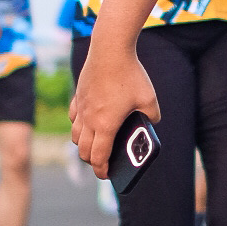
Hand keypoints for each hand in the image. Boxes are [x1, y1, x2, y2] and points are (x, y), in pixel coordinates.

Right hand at [70, 39, 158, 178]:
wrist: (109, 49)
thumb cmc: (131, 75)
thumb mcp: (149, 99)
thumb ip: (152, 116)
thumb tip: (151, 123)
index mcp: (106, 125)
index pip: (99, 157)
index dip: (102, 170)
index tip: (107, 175)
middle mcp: (90, 120)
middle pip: (83, 151)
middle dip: (92, 161)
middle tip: (102, 163)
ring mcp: (81, 108)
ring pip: (75, 135)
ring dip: (83, 145)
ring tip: (95, 145)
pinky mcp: (78, 96)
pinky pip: (74, 118)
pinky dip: (79, 126)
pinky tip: (87, 122)